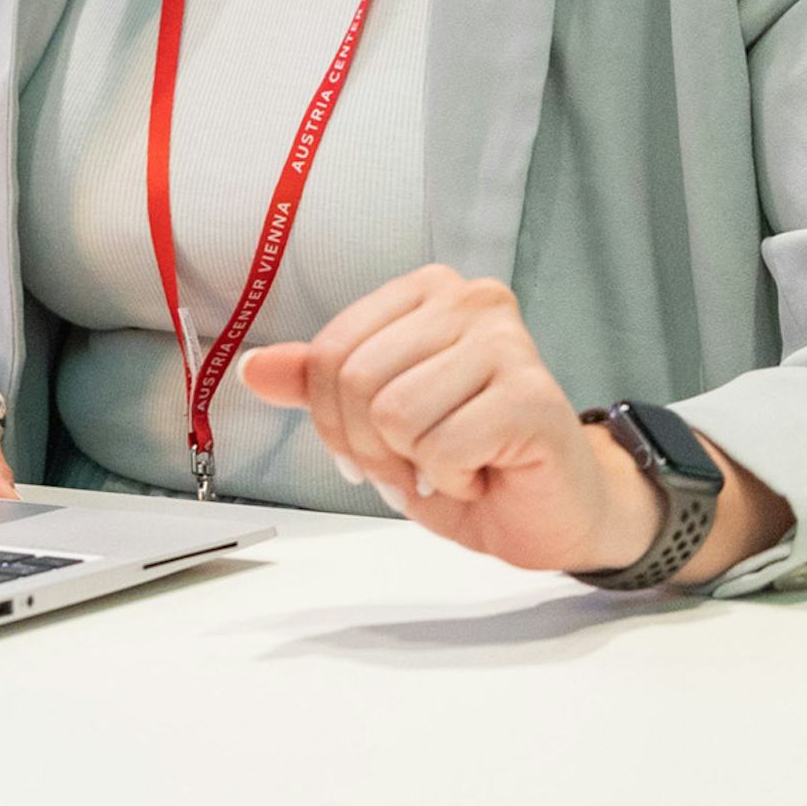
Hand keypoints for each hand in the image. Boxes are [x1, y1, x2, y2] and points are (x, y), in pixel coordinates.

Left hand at [238, 265, 657, 573]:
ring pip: (394, 414)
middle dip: (371, 446)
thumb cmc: (469, 459)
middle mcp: (469, 300)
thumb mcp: (373, 419)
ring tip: (455, 462)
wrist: (551, 513)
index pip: (329, 351)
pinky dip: (453, 478)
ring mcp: (506, 343)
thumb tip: (256, 367)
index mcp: (424, 292)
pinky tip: (487, 469)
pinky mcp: (533, 395)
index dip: (332, 418)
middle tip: (415, 464)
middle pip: (354, 380)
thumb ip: (317, 383)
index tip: (368, 447)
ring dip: (414, 464)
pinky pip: (443, 446)